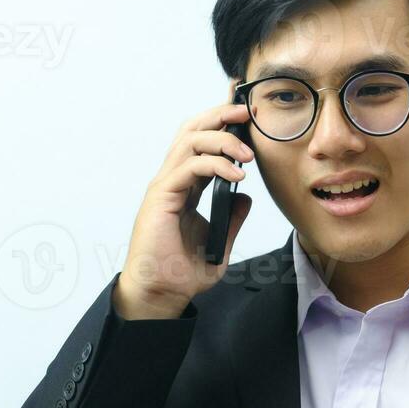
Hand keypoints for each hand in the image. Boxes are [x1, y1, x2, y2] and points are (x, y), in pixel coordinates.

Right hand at [114, 101, 254, 318]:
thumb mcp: (219, 243)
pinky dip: (216, 165)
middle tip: (248, 114)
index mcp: (186, 188)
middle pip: (193, 130)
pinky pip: (189, 167)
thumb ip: (232, 219)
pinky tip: (237, 176)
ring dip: (222, 139)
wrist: (161, 294)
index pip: (202, 143)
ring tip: (247, 154)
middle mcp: (173, 180)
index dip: (222, 124)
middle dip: (221, 115)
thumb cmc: (181, 273)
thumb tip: (247, 198)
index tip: (247, 116)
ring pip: (190, 141)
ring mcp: (165, 186)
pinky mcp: (161, 196)